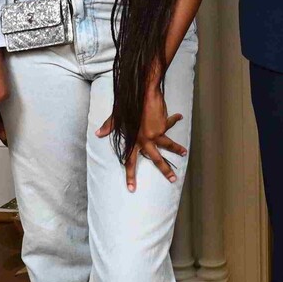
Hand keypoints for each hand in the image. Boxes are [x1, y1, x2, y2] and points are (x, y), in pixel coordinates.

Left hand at [97, 76, 187, 190]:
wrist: (142, 92)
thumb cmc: (128, 103)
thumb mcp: (117, 116)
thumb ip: (109, 126)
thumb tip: (98, 133)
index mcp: (133, 141)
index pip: (129, 161)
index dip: (130, 176)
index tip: (132, 188)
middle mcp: (145, 140)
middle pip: (156, 159)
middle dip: (165, 170)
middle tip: (173, 180)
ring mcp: (156, 133)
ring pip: (168, 145)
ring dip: (177, 149)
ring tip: (184, 153)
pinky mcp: (163, 125)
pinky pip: (169, 124)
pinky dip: (174, 119)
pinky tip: (179, 117)